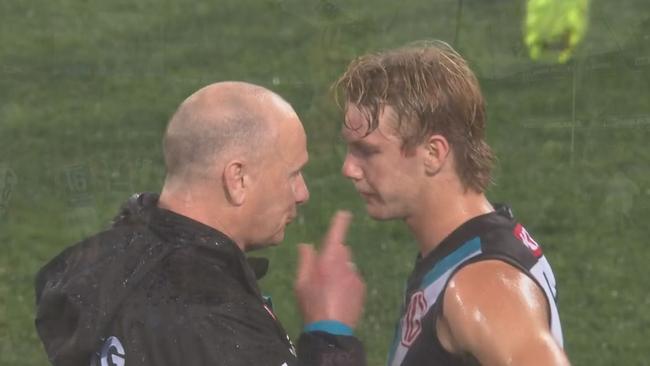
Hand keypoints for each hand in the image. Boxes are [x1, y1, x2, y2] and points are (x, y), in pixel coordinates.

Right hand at [295, 211, 365, 327]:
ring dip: (340, 270)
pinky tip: (338, 295)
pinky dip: (347, 282)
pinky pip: (353, 278)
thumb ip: (305, 260)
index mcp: (328, 259)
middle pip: (341, 251)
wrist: (331, 329)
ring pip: (347, 265)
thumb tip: (306, 244)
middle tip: (322, 271)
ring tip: (329, 288)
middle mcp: (345, 263)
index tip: (344, 213)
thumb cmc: (312, 303)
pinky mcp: (361, 288)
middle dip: (333, 255)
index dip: (340, 222)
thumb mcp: (300, 282)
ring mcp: (355, 276)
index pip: (337, 234)